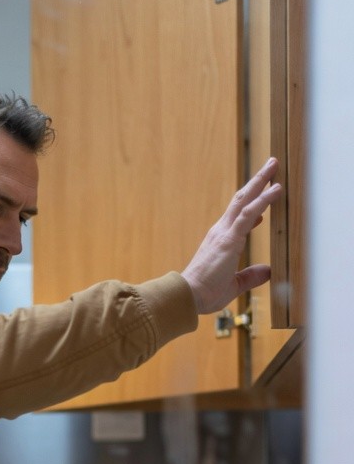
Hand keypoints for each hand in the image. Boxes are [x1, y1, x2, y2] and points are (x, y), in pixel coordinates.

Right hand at [181, 157, 282, 313]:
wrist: (188, 297)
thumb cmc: (204, 294)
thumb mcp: (233, 285)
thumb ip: (250, 276)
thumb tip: (267, 271)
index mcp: (220, 242)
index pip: (238, 218)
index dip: (253, 207)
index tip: (265, 198)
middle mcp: (220, 232)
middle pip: (241, 200)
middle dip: (257, 183)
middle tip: (270, 167)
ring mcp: (224, 233)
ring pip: (244, 200)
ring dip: (260, 182)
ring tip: (273, 166)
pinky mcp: (228, 239)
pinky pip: (248, 214)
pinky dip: (263, 200)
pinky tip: (275, 190)